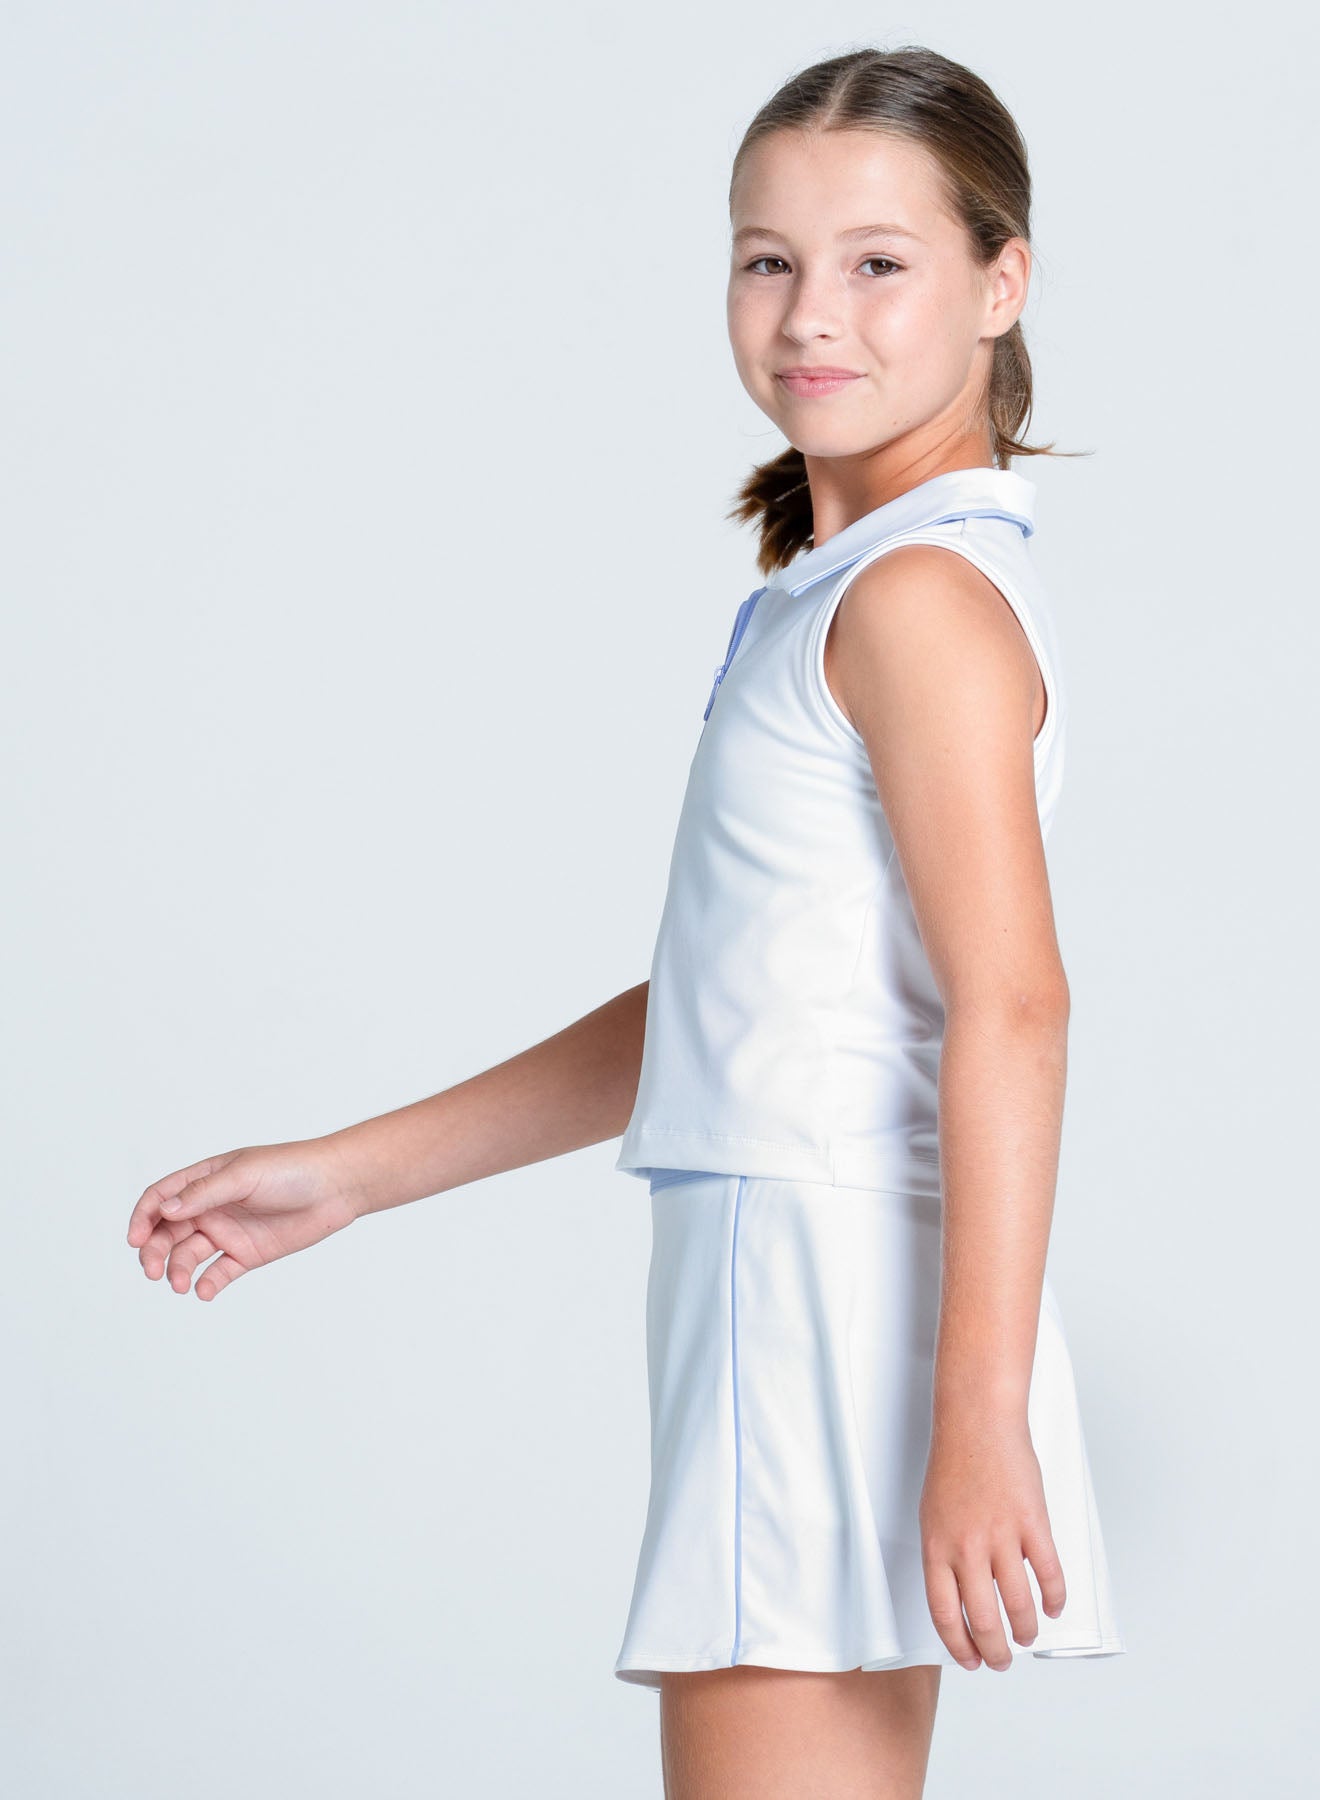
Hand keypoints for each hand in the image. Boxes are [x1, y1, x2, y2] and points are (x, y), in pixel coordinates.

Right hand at [126, 1137, 364, 1301]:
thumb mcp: (245, 1175)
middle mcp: (211, 1207)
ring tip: (181, 1284)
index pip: (160, 1199)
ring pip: (189, 1255)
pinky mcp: (247, 1254)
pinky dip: (208, 1284)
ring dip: (179, 1270)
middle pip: (167, 1232)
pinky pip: (219, 1272)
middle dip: (153, 1251)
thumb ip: (205, 1193)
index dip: (142, 1218)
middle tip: (152, 1270)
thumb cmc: (292, 1169)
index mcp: (205, 1180)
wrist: (337, 1187)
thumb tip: (165, 1210)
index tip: (135, 1240)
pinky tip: (204, 1291)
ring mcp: (228, 1231)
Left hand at [918, 1410, 1066, 1671]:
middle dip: (996, 1651)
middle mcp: (967, 1547)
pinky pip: (1048, 1573)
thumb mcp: (933, 1515)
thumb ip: (945, 1556)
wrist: (977, 1422)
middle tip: (1002, 1660)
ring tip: (1028, 1637)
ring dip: (1026, 1630)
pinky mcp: (1033, 1522)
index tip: (970, 1660)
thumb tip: (960, 1597)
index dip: (959, 1645)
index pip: (945, 1614)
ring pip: (1019, 1604)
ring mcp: (1001, 1535)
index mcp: (936, 1547)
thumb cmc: (953, 1466)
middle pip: (984, 1620)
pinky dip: (1054, 1597)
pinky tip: (1053, 1606)